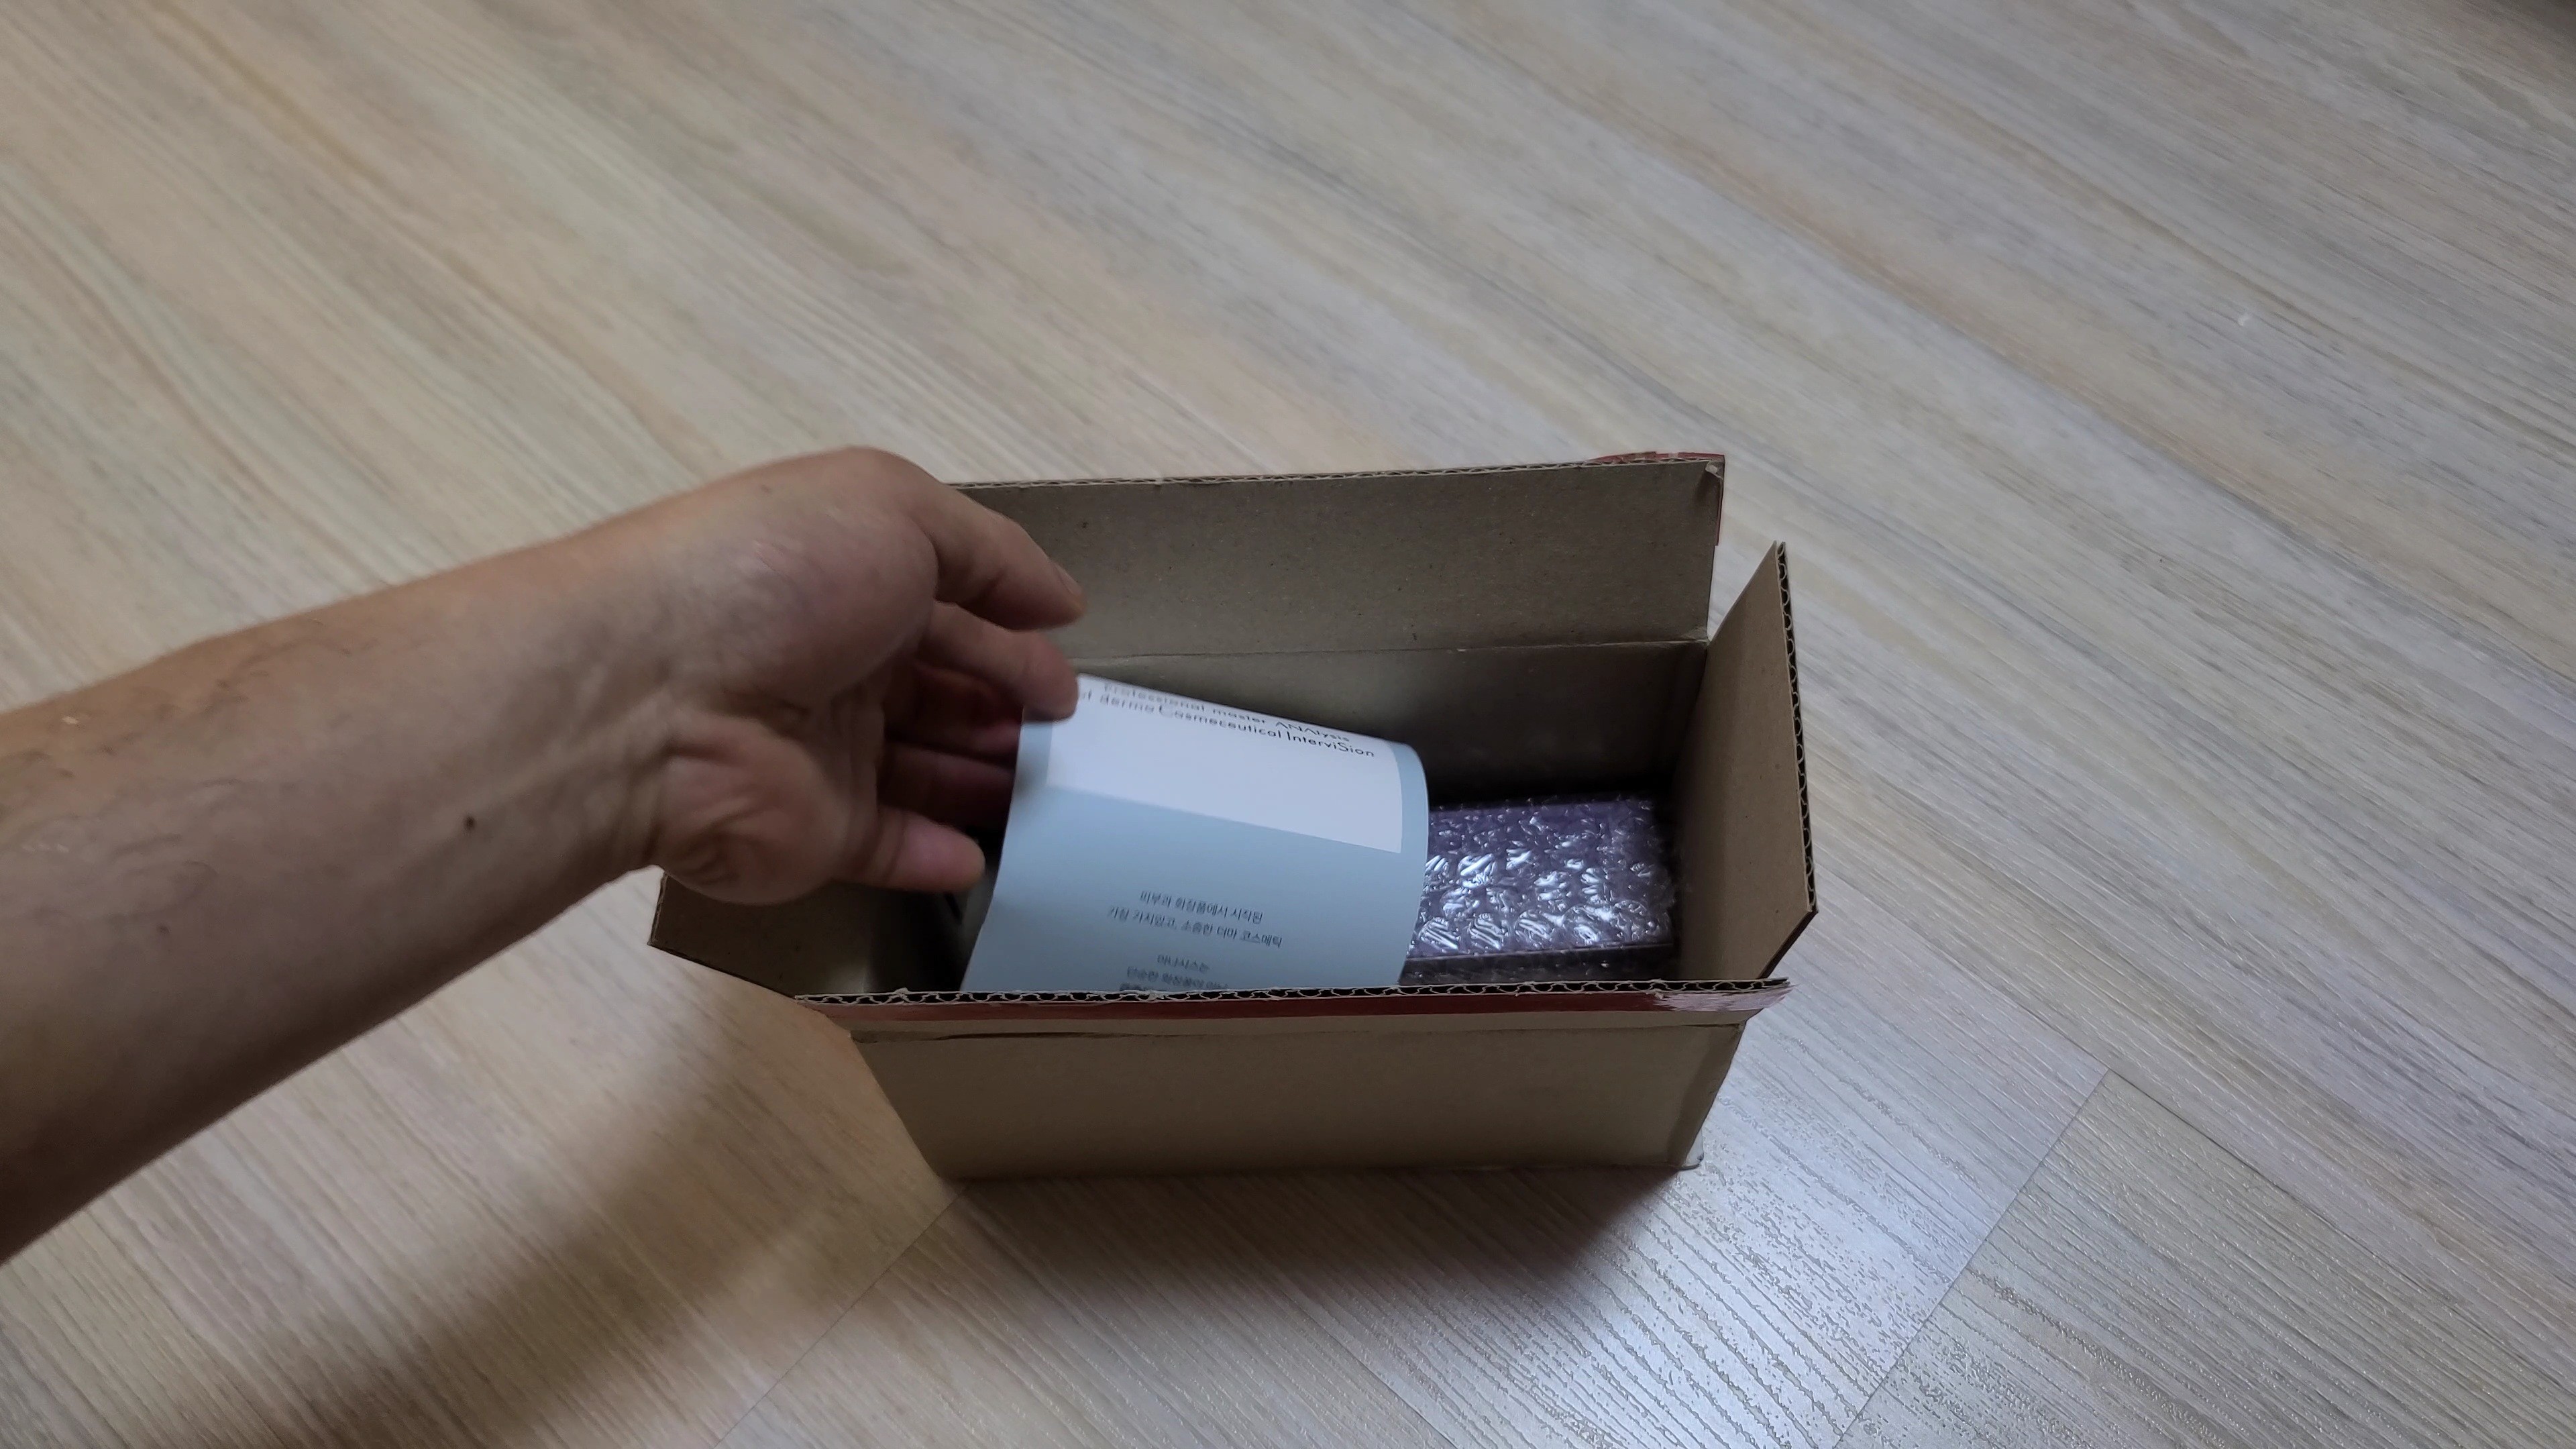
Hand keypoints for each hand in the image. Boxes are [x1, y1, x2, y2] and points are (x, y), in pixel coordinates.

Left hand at [612, 448, 1082, 901]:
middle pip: (943, 692)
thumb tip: (1061, 602)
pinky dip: (942, 859)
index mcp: (850, 578)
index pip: (952, 608)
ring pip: (928, 774)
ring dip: (991, 782)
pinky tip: (988, 856)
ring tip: (1054, 794)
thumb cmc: (780, 578)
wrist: (654, 696)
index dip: (1016, 637)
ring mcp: (824, 755)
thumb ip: (990, 552)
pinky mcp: (815, 836)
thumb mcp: (896, 509)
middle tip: (1073, 739)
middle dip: (1010, 711)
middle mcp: (835, 663)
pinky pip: (889, 851)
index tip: (1071, 674)